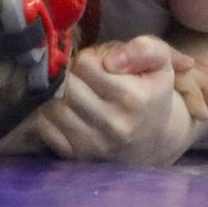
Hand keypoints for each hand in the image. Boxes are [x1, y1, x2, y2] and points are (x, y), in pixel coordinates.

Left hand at [34, 36, 207, 165]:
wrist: (155, 139)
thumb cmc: (152, 92)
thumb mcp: (161, 62)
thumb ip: (143, 49)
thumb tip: (110, 61)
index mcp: (133, 98)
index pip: (85, 64)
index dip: (88, 59)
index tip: (97, 65)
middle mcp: (113, 124)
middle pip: (68, 85)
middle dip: (72, 75)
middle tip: (83, 79)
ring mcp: (94, 144)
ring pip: (54, 106)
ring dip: (58, 95)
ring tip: (74, 93)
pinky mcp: (77, 157)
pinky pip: (46, 128)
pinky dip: (48, 116)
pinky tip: (65, 110)